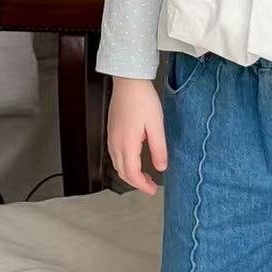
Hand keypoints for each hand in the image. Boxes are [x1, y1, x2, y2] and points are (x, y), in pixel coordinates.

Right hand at [107, 77, 166, 194]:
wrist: (128, 81)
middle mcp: (115, 143)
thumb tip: (161, 167)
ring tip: (144, 175)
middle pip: (122, 172)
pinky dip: (124, 163)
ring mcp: (111, 136)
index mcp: (127, 144)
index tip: (152, 190)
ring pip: (117, 164)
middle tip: (150, 185)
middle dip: (136, 182)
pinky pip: (114, 154)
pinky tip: (134, 159)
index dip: (142, 185)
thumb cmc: (142, 99)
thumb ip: (158, 149)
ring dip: (129, 173)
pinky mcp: (111, 130)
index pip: (132, 174)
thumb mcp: (156, 125)